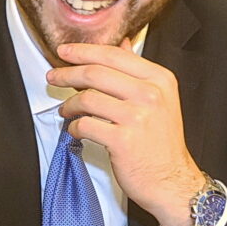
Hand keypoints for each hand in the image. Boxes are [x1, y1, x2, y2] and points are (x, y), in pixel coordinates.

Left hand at [43, 42, 204, 225]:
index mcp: (159, 79)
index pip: (114, 55)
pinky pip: (86, 125)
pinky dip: (74, 127)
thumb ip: (137, 72)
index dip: (84, 51)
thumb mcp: (160, 99)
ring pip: (87, 99)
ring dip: (70, 104)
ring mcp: (137, 117)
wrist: (172, 181)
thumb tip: (122, 45)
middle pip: (96, 73)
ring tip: (66, 110)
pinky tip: (76, 130)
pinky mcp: (122, 140)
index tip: (66, 51)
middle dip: (68, 73)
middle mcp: (150, 94)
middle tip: (54, 76)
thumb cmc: (162, 143)